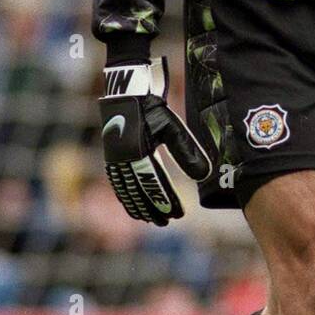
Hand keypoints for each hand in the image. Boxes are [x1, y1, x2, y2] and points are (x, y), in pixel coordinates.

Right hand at [99, 56, 211, 225]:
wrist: (127, 92)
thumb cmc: (153, 108)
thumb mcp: (173, 128)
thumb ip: (187, 152)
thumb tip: (203, 176)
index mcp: (139, 154)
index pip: (155, 185)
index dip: (166, 201)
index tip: (178, 214)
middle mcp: (124, 160)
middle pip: (139, 192)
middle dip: (152, 209)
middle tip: (166, 222)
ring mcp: (114, 159)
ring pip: (126, 190)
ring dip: (137, 206)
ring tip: (149, 219)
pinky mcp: (111, 156)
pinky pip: (117, 183)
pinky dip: (124, 196)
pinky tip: (131, 204)